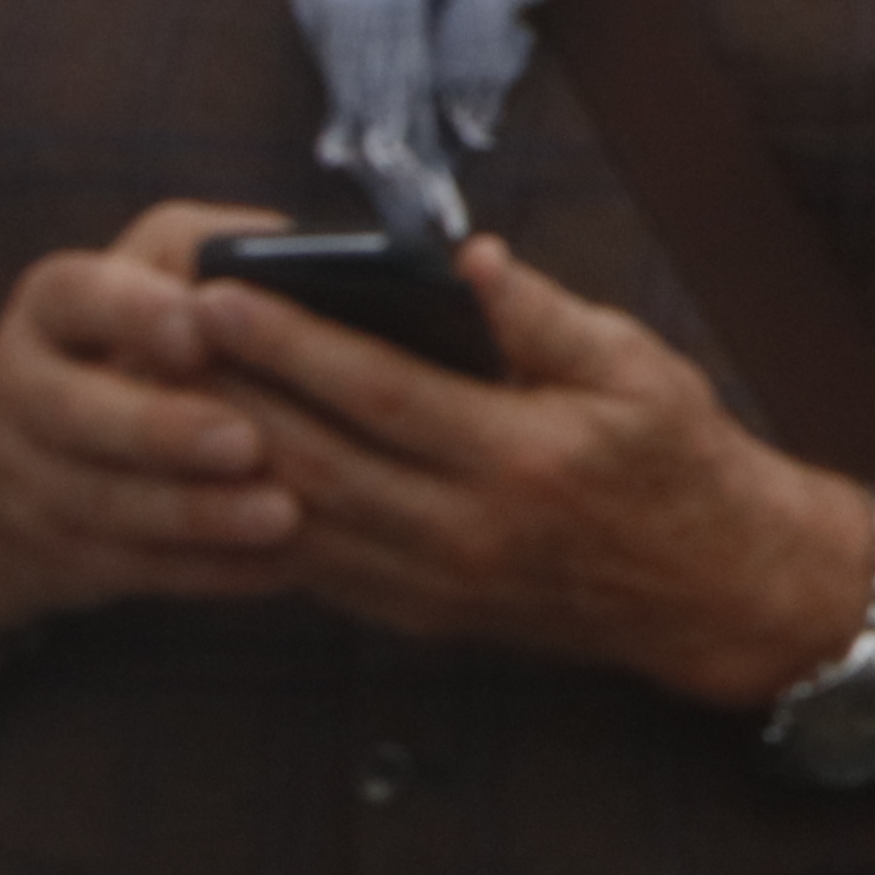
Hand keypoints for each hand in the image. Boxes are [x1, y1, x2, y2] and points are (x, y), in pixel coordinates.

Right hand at [0, 209, 322, 626]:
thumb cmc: (128, 342)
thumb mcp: (153, 274)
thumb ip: (219, 256)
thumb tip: (323, 256)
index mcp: (54, 302)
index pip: (76, 294)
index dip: (135, 313)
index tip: (199, 332)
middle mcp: (23, 386)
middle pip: (74, 412)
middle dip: (162, 430)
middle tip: (247, 443)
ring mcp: (24, 478)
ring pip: (100, 502)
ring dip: (195, 514)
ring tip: (281, 515)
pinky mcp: (53, 552)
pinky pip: (127, 567)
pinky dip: (204, 570)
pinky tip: (277, 564)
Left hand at [191, 230, 857, 705]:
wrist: (717, 588)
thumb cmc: (680, 460)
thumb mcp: (635, 365)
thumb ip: (541, 314)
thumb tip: (463, 258)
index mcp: (524, 456)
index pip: (377, 391)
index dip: (290, 342)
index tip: (221, 295)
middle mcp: (469, 531)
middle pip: (314, 460)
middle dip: (228, 395)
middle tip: (156, 337)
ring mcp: (439, 585)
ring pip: (299, 520)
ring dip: (225, 460)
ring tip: (169, 396)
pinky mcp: (423, 616)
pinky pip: (318, 568)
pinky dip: (260, 518)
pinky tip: (223, 471)